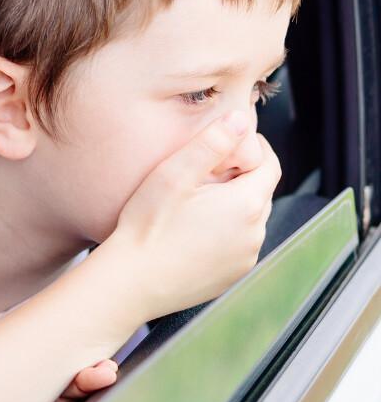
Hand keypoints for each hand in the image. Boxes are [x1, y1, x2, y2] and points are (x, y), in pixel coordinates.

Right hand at [106, 112, 280, 319]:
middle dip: (237, 176)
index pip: (270, 165)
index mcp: (245, 205)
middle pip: (258, 191)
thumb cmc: (147, 227)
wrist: (131, 282)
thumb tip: (241, 120)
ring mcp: (244, 258)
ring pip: (248, 218)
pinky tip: (190, 229)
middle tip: (201, 172)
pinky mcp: (231, 276)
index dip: (253, 148)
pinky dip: (223, 231)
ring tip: (192, 202)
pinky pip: (237, 243)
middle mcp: (254, 234)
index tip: (229, 142)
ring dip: (230, 205)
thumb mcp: (174, 174)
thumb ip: (211, 143)